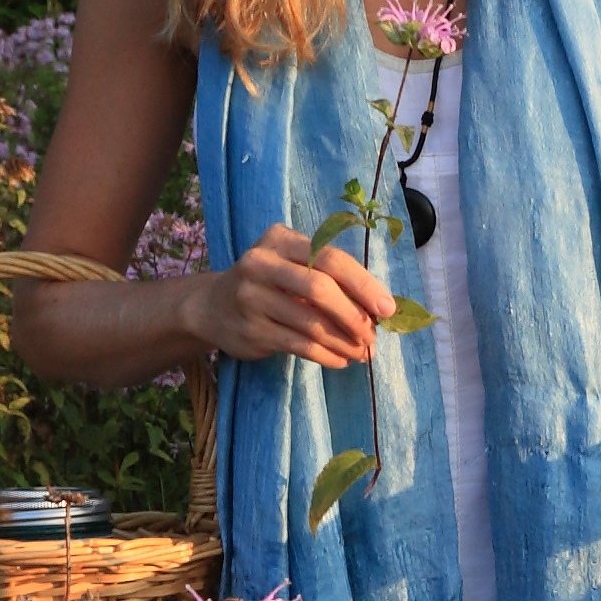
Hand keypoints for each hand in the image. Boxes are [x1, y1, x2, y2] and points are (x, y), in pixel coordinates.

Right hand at [193, 224, 395, 373]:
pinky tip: (341, 360)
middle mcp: (262, 264)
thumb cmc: (268, 283)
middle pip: (320, 289)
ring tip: (363, 351)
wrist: (212, 306)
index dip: (363, 283)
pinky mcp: (251, 330)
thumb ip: (327, 276)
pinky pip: (299, 345)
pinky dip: (326, 355)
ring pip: (311, 323)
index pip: (330, 259)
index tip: (387, 307)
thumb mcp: (291, 265)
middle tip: (373, 334)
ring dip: (344, 341)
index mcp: (280, 240)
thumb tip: (378, 308)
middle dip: (354, 314)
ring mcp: (252, 298)